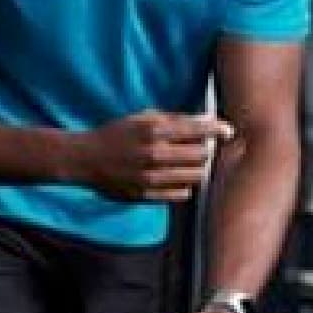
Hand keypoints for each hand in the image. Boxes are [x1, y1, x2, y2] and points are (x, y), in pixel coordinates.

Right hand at [71, 112, 235, 202]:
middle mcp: (155, 153)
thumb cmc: (115, 135)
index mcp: (154, 130)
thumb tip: (205, 119)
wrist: (84, 159)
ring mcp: (150, 176)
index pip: (199, 129)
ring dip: (198, 169)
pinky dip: (184, 186)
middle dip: (206, 150)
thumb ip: (173, 119)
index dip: (219, 129)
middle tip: (203, 148)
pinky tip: (177, 179)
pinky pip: (181, 194)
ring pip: (195, 176)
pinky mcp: (146, 194)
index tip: (228, 131)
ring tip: (191, 165)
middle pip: (201, 154)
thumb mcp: (141, 118)